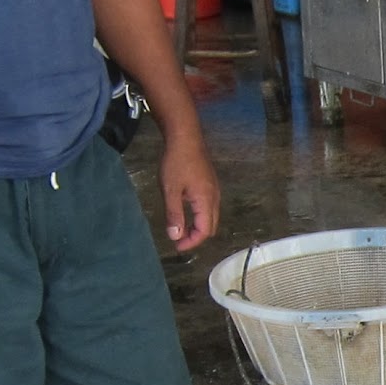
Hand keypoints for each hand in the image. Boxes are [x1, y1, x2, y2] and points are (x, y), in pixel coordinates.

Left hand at [159, 131, 219, 250]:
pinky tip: (186, 212)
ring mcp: (214, 191)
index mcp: (206, 201)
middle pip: (211, 226)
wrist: (186, 138)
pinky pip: (209, 207)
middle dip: (196, 236)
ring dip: (198, 226)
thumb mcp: (171, 190)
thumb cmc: (176, 163)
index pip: (204, 230)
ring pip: (211, 217)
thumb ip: (174, 214)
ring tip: (180, 228)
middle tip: (178, 239)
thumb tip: (176, 236)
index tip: (176, 246)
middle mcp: (215, 198)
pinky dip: (199, 216)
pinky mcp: (210, 185)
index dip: (191, 242)